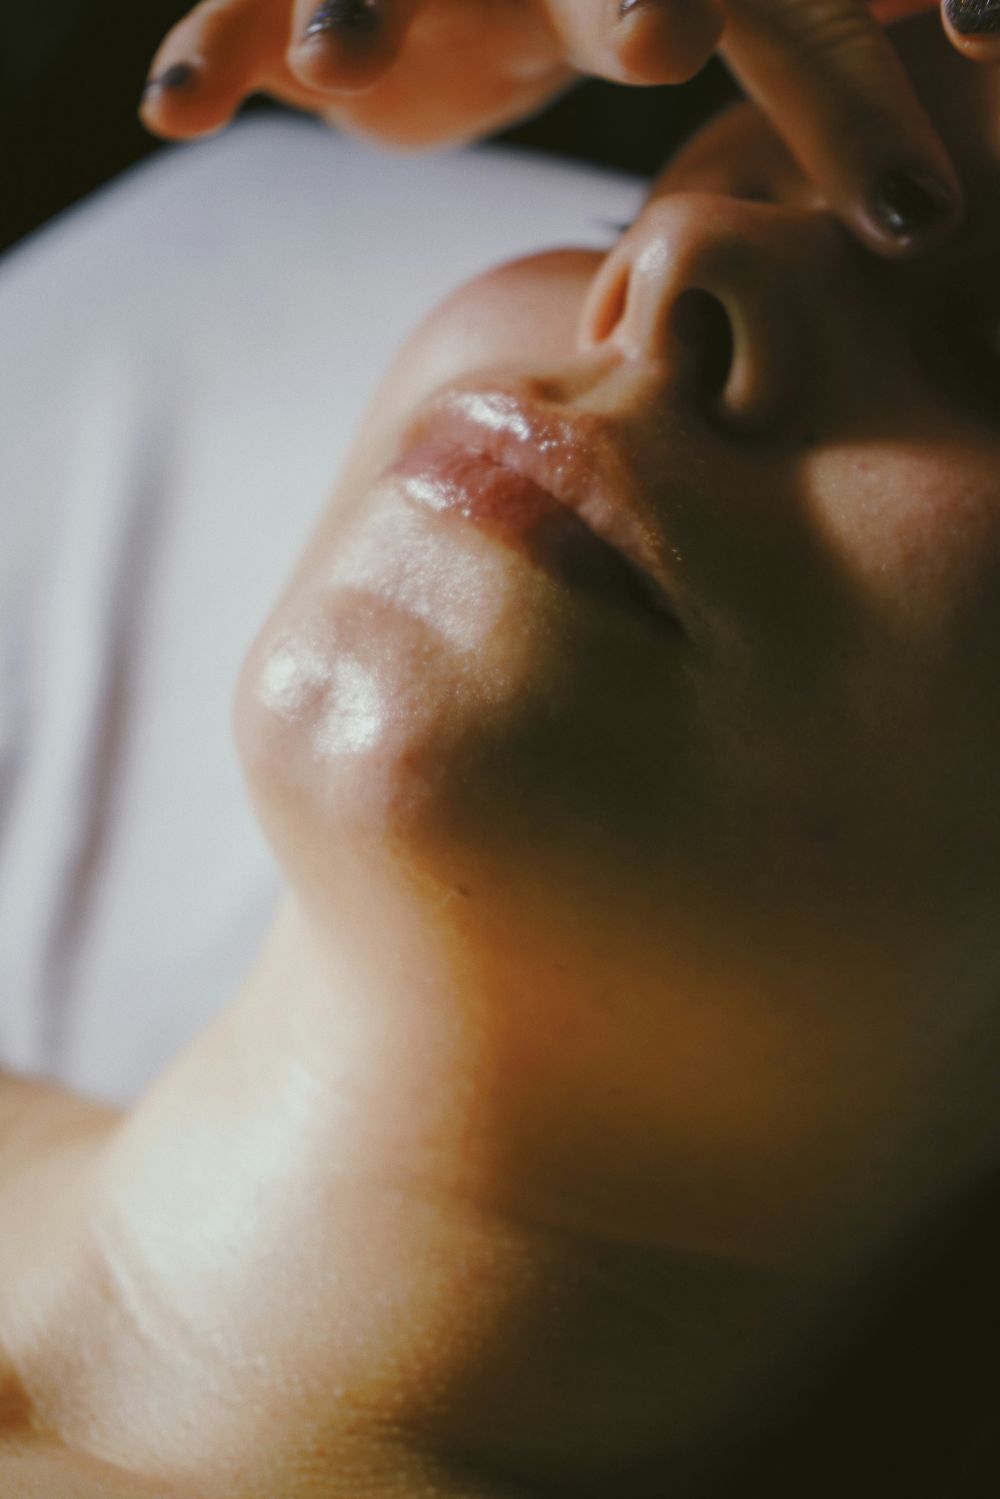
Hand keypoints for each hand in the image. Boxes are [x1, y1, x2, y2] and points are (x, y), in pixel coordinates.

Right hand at [141, 0, 999, 254]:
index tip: (921, 194)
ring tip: (350, 49)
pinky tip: (176, 107)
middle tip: (662, 37)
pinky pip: (244, 11)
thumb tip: (943, 214)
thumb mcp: (723, 37)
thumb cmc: (612, 6)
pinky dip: (210, 46)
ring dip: (357, 0)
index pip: (783, 22)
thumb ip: (825, 100)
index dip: (847, 100)